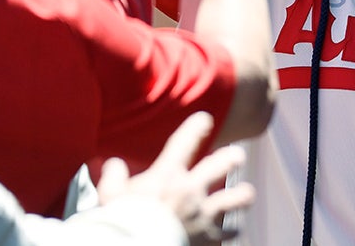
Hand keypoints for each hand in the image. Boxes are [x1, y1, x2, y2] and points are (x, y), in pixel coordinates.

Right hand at [96, 112, 252, 243]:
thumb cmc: (122, 224)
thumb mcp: (109, 197)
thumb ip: (112, 176)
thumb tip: (112, 164)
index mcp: (167, 176)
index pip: (185, 141)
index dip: (197, 126)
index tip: (205, 119)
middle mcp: (191, 190)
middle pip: (224, 163)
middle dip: (233, 157)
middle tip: (237, 156)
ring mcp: (204, 214)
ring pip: (239, 197)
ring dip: (243, 195)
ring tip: (245, 194)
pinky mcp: (211, 237)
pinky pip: (230, 232)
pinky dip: (231, 232)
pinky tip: (232, 231)